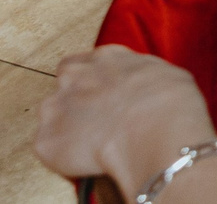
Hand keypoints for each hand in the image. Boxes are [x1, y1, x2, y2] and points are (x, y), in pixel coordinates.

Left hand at [34, 47, 216, 190]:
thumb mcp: (163, 72)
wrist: (156, 132)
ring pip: (52, 119)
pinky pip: (50, 150)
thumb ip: (139, 75)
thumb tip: (139, 87)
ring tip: (95, 145)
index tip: (100, 95)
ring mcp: (55, 107)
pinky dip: (64, 157)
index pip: (80, 63)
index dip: (89, 81)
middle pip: (63, 88)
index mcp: (104, 58)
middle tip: (98, 122)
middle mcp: (74, 76)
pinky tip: (89, 159)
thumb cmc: (170, 103)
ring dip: (68, 129)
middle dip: (75, 103)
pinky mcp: (46, 140)